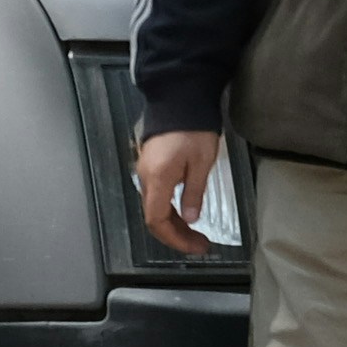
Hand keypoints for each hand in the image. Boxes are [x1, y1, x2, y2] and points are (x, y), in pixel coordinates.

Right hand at [133, 129, 223, 255]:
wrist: (178, 99)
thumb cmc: (193, 130)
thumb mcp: (201, 163)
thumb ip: (193, 192)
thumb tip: (190, 218)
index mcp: (157, 178)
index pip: (156, 220)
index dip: (174, 238)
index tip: (196, 246)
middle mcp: (145, 177)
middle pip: (153, 217)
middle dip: (176, 235)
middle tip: (201, 244)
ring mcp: (145, 171)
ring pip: (154, 207)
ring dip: (174, 224)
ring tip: (196, 233)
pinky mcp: (150, 165)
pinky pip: (156, 196)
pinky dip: (169, 210)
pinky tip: (185, 213)